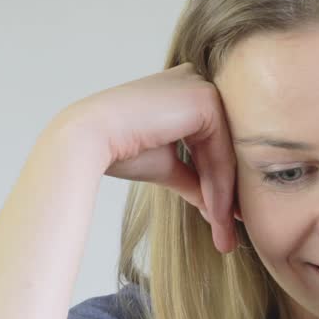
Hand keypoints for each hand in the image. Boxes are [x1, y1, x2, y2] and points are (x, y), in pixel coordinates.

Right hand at [57, 63, 237, 251]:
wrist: (88, 139)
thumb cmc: (120, 150)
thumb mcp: (166, 166)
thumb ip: (194, 180)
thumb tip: (217, 207)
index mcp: (185, 92)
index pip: (213, 145)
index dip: (219, 185)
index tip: (225, 221)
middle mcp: (197, 83)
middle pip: (223, 150)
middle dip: (226, 196)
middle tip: (229, 235)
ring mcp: (203, 87)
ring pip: (225, 155)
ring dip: (223, 198)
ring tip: (223, 235)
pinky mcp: (205, 98)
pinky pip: (222, 152)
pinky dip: (219, 187)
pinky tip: (216, 215)